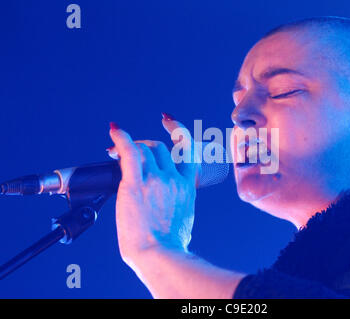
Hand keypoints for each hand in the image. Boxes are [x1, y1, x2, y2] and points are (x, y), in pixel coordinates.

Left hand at [107, 116, 197, 264]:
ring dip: (131, 146)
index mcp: (187, 187)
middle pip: (160, 148)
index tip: (169, 122)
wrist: (161, 255)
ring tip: (115, 152)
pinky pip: (129, 151)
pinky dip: (121, 138)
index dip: (177, 131)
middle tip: (130, 152)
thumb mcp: (184, 218)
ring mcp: (156, 180)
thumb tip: (166, 205)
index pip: (186, 150)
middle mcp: (173, 179)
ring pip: (144, 149)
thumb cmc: (170, 245)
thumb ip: (178, 204)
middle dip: (145, 146)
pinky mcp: (136, 184)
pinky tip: (114, 131)